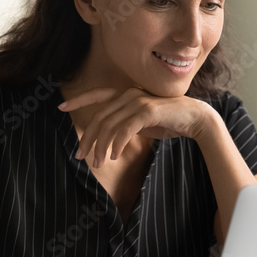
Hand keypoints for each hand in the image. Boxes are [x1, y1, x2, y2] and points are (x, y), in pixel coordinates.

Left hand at [59, 87, 218, 168]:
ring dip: (100, 147)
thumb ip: (124, 124)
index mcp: (126, 94)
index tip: (61, 108)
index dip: (79, 100)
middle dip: (87, 138)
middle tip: (80, 156)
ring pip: (110, 125)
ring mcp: (139, 101)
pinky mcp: (148, 111)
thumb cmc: (167, 121)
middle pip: (100, 117)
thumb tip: (107, 138)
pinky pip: (125, 129)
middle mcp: (130, 94)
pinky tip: (114, 155)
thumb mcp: (141, 122)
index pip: (98, 94)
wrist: (195, 118)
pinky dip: (117, 144)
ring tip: (97, 163)